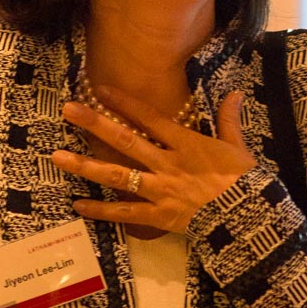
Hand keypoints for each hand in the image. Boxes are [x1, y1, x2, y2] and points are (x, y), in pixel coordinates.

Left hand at [52, 87, 253, 234]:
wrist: (249, 219)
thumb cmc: (245, 182)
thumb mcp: (239, 148)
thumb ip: (228, 120)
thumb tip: (233, 92)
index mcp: (186, 144)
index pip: (149, 118)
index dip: (124, 102)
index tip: (99, 88)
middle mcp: (167, 164)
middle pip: (125, 140)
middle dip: (95, 124)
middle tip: (69, 110)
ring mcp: (160, 191)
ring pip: (117, 176)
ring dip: (86, 166)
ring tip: (57, 157)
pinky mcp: (158, 217)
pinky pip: (125, 213)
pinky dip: (101, 210)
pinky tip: (78, 205)